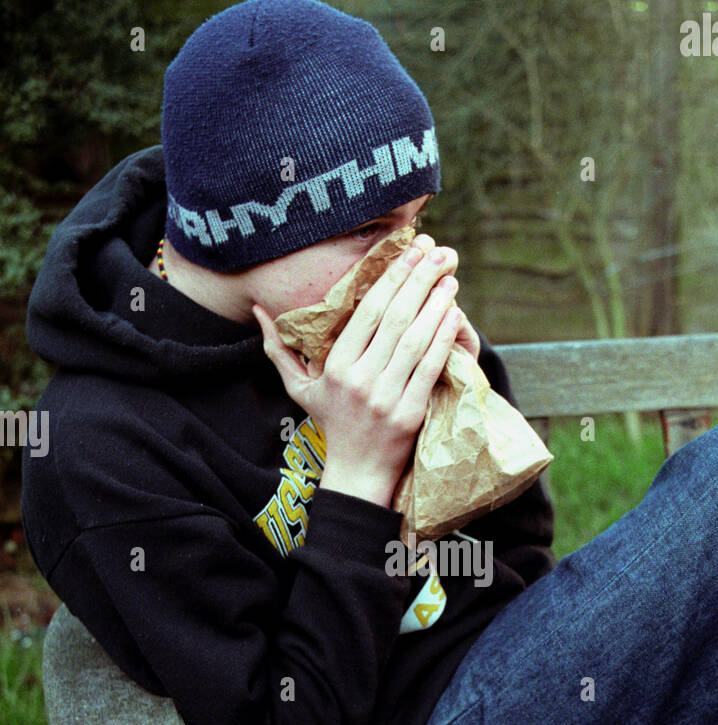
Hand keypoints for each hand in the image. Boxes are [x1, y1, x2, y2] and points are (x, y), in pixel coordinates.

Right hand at [253, 235, 465, 506]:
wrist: (357, 473)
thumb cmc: (332, 423)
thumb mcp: (300, 388)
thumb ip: (279, 349)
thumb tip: (257, 311)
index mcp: (336, 366)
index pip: (367, 313)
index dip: (391, 278)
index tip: (411, 251)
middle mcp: (359, 379)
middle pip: (393, 319)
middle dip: (418, 280)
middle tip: (439, 251)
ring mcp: (385, 398)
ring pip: (414, 341)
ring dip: (434, 305)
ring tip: (449, 277)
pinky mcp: (409, 414)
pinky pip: (429, 369)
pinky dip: (442, 339)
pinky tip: (454, 314)